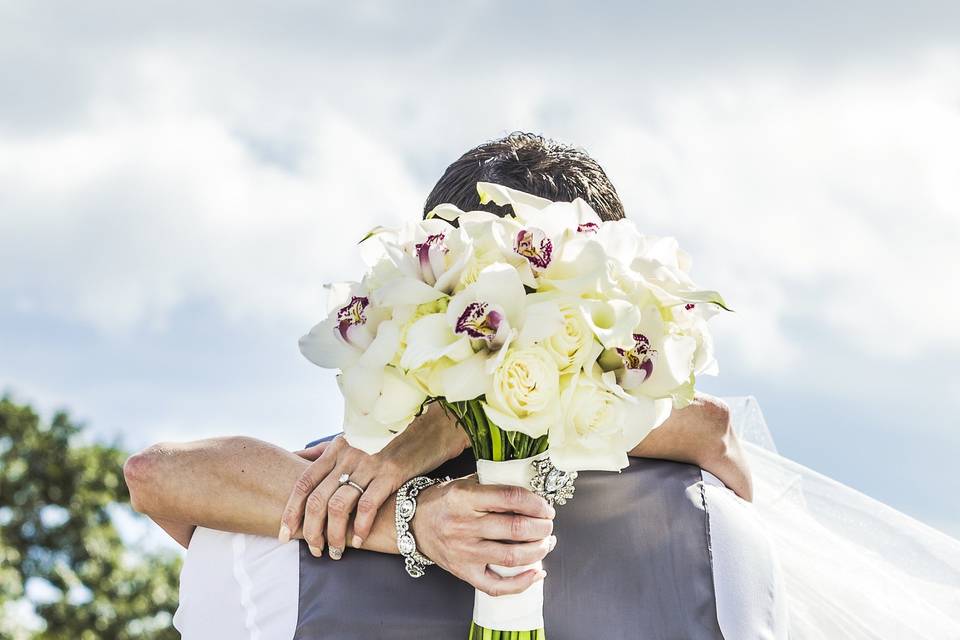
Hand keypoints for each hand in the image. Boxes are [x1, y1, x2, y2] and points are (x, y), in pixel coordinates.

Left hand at [279, 406, 468, 557]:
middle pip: (317, 499)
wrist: (427, 430)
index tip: (286, 533)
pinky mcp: (390, 474)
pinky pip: (367, 506)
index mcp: (336, 449)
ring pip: (339, 506)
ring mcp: (368, 465)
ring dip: (334, 534)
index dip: (291, 510)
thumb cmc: (386, 440)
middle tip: (314, 549)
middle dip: (311, 529)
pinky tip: (360, 540)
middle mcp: (348, 456)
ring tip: (335, 550)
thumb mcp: (352, 439)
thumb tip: (295, 457)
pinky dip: (361, 527)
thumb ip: (323, 451)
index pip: (303, 482)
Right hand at [412, 476, 556, 595]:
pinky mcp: (463, 572)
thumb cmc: (443, 501)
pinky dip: (522, 582)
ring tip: (546, 542)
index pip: (511, 498)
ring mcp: (464, 552)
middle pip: (516, 528)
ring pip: (512, 556)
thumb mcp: (464, 483)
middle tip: (548, 524)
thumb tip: (531, 491)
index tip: (545, 507)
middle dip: (542, 527)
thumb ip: (494, 484)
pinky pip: (496, 585)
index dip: (536, 503)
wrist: (413, 523)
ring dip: (538, 550)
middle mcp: (464, 525)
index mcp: (465, 497)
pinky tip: (537, 572)